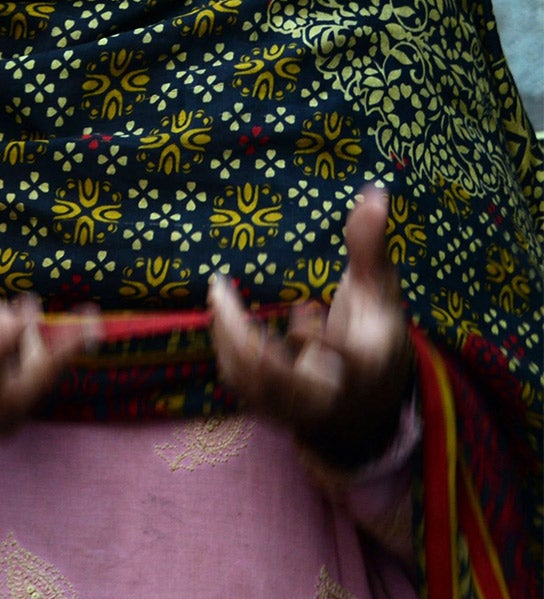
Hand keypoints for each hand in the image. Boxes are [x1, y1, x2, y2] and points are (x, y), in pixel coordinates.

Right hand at [0, 255, 101, 450]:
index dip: (2, 345)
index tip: (21, 309)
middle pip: (20, 392)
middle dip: (57, 356)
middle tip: (89, 322)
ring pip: (28, 391)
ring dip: (44, 348)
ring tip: (30, 306)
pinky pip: (28, 390)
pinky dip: (39, 359)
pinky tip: (27, 325)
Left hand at [210, 186, 413, 467]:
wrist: (366, 402)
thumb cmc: (373, 338)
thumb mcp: (380, 293)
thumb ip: (371, 247)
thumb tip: (375, 191)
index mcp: (362, 367)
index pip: (343, 362)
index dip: (319, 342)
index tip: (304, 311)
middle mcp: (327, 395)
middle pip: (277, 377)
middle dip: (242, 335)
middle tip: (218, 287)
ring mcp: (295, 407)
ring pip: (250, 379)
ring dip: (227, 334)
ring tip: (219, 291)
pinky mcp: (270, 408)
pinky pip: (239, 380)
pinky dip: (227, 345)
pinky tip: (223, 311)